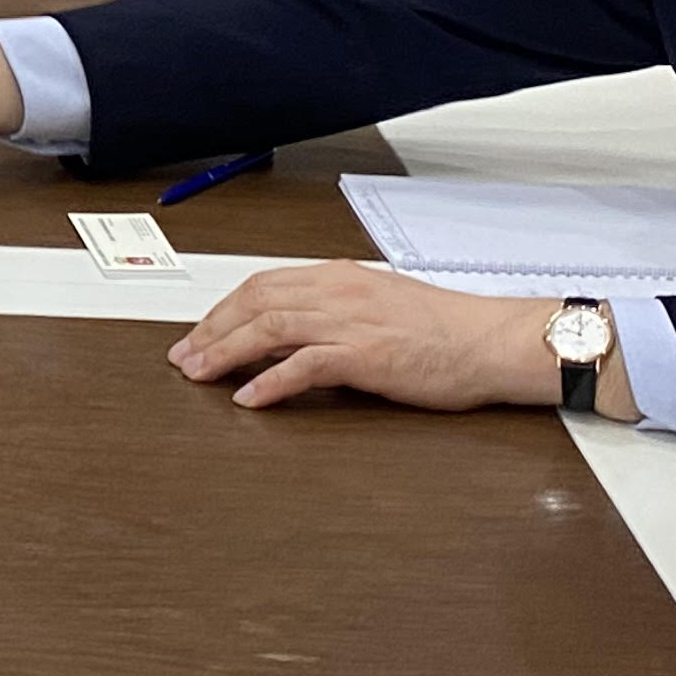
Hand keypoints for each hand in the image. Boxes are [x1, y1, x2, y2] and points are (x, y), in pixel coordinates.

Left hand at [170, 263, 579, 412]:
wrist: (491, 340)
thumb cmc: (444, 329)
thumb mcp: (377, 307)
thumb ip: (331, 315)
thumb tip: (286, 336)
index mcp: (339, 277)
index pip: (263, 285)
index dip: (223, 310)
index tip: (199, 333)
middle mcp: (339, 292)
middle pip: (255, 302)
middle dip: (211, 330)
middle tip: (184, 357)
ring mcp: (351, 322)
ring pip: (270, 329)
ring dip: (226, 353)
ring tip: (200, 375)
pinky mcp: (367, 355)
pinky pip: (305, 366)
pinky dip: (270, 382)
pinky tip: (249, 398)